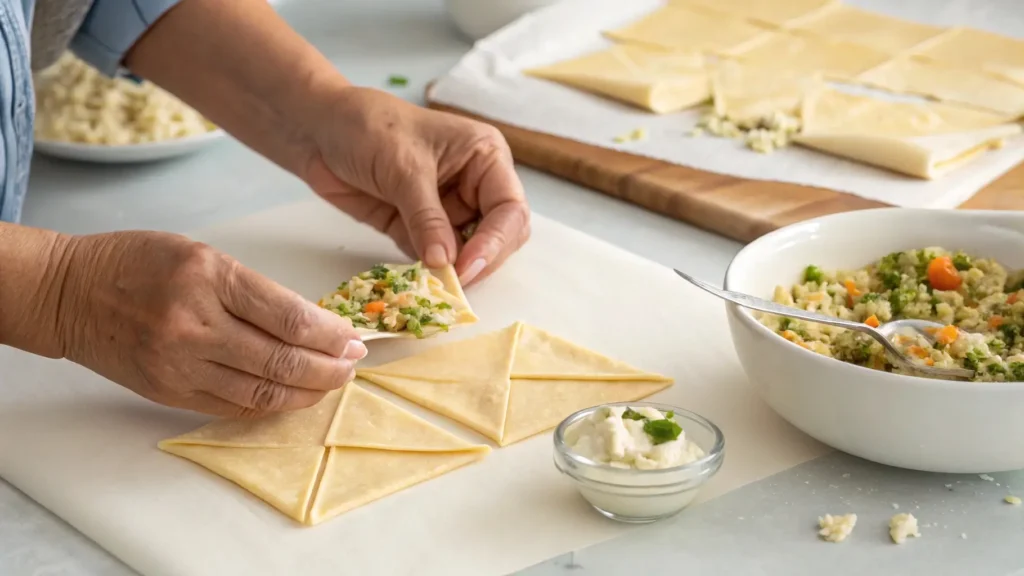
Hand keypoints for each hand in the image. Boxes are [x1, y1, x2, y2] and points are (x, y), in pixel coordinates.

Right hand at [56, 231, 365, 416]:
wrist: (69, 292)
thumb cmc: (138, 263)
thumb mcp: (202, 255)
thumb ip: (254, 290)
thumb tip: (311, 324)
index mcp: (209, 278)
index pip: (288, 317)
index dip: (330, 334)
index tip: (353, 340)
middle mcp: (195, 324)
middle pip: (281, 360)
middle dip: (328, 368)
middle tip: (351, 365)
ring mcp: (180, 363)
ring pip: (261, 392)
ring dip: (306, 393)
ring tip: (330, 384)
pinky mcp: (168, 391)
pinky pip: (231, 407)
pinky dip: (269, 406)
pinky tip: (292, 397)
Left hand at [301, 87, 530, 285]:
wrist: (317, 129)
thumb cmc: (367, 128)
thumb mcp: (404, 169)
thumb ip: (427, 218)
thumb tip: (445, 262)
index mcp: (485, 157)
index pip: (509, 207)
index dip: (495, 241)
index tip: (468, 266)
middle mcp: (473, 185)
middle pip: (499, 236)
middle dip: (481, 260)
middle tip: (454, 283)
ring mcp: (447, 209)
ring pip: (468, 253)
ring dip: (455, 271)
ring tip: (434, 287)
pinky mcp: (419, 229)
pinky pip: (434, 259)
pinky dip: (428, 273)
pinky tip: (417, 281)